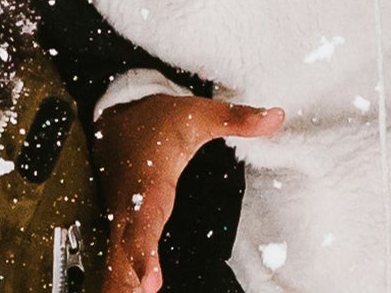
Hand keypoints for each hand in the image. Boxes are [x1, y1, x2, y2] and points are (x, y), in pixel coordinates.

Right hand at [92, 94, 283, 292]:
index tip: (150, 282)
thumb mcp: (198, 114)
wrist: (117, 116)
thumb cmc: (157, 120)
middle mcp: (129, 205)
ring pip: (114, 257)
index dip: (144, 254)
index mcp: (149, 183)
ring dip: (119, 284)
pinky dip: (117, 279)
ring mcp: (120, 216)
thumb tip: (276, 117)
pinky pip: (114, 255)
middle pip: (122, 251)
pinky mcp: (119, 223)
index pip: (145, 222)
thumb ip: (237, 118)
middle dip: (124, 281)